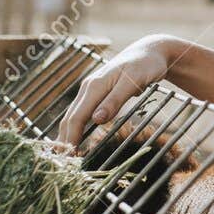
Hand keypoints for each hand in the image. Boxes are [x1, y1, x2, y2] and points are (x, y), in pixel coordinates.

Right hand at [57, 35, 173, 147]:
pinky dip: (76, 127)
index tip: (70, 156)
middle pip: (70, 117)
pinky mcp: (96, 92)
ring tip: (66, 155)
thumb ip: (116, 100)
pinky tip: (75, 139)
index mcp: (94, 86)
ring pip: (73, 115)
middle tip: (63, 163)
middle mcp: (88, 87)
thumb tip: (97, 120)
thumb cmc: (145, 65)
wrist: (150, 50)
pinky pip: (81, 112)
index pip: (77, 117)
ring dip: (68, 134)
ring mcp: (90, 89)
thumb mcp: (134, 81)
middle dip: (65, 139)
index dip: (71, 137)